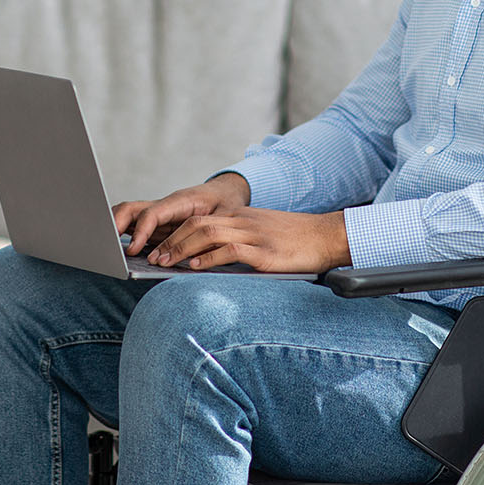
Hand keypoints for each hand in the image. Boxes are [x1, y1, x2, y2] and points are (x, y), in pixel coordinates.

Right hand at [115, 173, 250, 255]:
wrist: (226, 193)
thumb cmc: (226, 203)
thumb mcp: (225, 216)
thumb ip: (211, 233)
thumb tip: (197, 254)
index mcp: (179, 201)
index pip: (152, 213)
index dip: (140, 231)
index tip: (134, 251)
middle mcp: (164, 206)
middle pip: (130, 209)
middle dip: (114, 224)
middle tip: (108, 247)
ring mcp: (158, 215)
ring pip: (128, 216)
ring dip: (115, 230)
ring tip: (107, 251)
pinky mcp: (157, 224)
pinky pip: (135, 227)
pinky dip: (125, 238)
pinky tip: (122, 255)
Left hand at [148, 207, 350, 274]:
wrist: (329, 236)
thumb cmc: (298, 241)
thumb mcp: (264, 235)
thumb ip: (239, 242)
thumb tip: (211, 260)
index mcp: (242, 217)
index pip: (199, 219)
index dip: (175, 233)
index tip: (159, 248)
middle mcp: (244, 221)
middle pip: (198, 223)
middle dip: (172, 241)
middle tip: (154, 258)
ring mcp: (255, 235)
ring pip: (208, 233)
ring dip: (183, 249)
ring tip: (167, 263)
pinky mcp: (266, 252)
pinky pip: (231, 250)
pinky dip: (210, 257)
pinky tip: (197, 267)